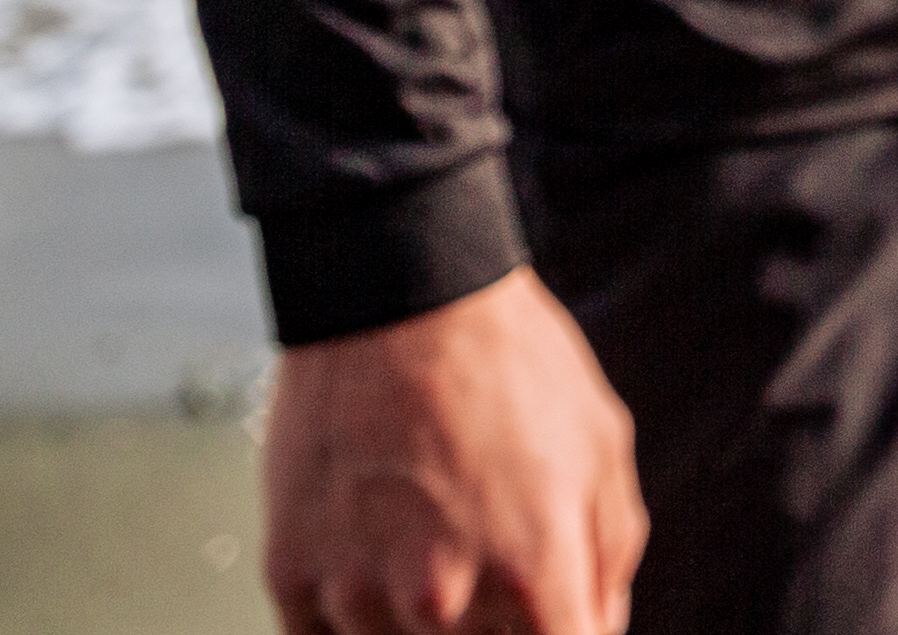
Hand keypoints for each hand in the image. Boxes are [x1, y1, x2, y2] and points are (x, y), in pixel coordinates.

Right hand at [260, 267, 645, 634]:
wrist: (395, 297)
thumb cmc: (513, 370)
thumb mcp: (602, 451)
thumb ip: (606, 563)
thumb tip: (590, 631)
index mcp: (536, 572)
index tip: (551, 612)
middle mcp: (443, 601)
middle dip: (497, 626)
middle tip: (483, 543)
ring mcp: (359, 594)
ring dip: (420, 620)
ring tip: (428, 527)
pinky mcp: (291, 580)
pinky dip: (358, 612)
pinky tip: (376, 542)